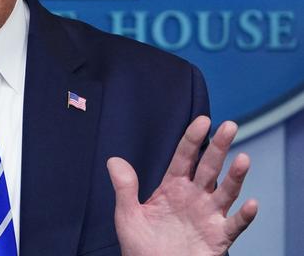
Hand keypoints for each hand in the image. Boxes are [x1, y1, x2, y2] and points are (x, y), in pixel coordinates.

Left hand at [107, 116, 257, 255]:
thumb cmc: (140, 246)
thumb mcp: (127, 215)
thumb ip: (124, 188)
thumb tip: (114, 160)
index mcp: (173, 187)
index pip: (184, 157)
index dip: (193, 139)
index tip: (203, 120)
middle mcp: (194, 197)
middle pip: (209, 167)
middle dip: (219, 147)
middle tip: (230, 125)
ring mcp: (208, 216)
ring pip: (225, 192)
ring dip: (235, 177)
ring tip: (243, 159)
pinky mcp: (218, 238)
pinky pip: (234, 225)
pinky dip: (244, 216)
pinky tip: (250, 203)